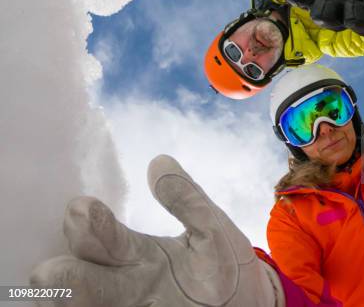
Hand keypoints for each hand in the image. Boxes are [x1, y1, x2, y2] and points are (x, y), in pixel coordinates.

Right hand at [30, 155, 283, 306]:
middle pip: (80, 281)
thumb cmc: (225, 267)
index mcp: (137, 255)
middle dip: (63, 277)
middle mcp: (125, 287)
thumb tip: (159, 161)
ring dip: (68, 303)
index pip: (101, 237)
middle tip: (48, 272)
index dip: (89, 225)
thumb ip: (187, 200)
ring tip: (53, 297)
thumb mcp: (212, 229)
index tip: (81, 208)